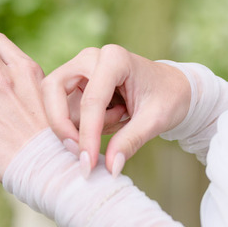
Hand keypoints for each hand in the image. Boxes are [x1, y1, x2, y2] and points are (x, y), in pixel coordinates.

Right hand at [43, 45, 191, 176]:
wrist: (173, 87)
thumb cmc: (167, 98)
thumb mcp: (154, 121)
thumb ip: (130, 142)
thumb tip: (110, 169)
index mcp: (114, 58)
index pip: (91, 100)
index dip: (87, 135)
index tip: (88, 164)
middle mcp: (90, 57)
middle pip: (54, 90)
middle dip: (63, 125)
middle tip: (82, 153)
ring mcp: (80, 67)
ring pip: (56, 101)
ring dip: (80, 123)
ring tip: (119, 120)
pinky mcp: (75, 80)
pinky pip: (64, 106)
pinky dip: (81, 121)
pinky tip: (111, 118)